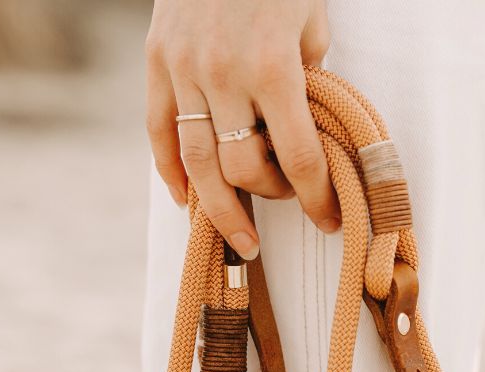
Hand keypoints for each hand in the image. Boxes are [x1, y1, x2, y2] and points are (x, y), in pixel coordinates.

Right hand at [145, 0, 340, 255]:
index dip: (315, 196)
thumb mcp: (311, 20)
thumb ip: (308, 77)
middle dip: (266, 199)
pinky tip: (184, 198)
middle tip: (282, 213)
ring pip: (196, 162)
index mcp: (273, 67)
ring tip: (235, 237)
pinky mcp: (156, 63)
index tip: (328, 220)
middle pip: (241, 168)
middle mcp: (223, 76)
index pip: (297, 155)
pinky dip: (170, 171)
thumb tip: (300, 129)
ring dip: (216, 208)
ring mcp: (183, 72)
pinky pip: (159, 131)